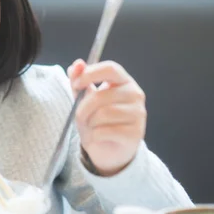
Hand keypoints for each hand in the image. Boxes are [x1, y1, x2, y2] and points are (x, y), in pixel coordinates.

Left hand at [68, 59, 146, 175]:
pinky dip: (93, 136)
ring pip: (102, 114)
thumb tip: (76, 64)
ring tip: (90, 128)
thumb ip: (79, 81)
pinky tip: (96, 137)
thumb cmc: (97, 119)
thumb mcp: (85, 98)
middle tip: (80, 117)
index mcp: (124, 81)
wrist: (110, 149)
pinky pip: (104, 131)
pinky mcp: (135, 133)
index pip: (110, 69)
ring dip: (88, 123)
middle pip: (100, 96)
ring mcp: (138, 114)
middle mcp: (135, 94)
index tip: (76, 85)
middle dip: (82, 108)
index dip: (90, 74)